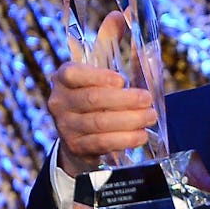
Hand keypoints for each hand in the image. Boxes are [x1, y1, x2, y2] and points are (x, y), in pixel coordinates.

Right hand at [48, 62, 156, 176]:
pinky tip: (141, 135)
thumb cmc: (96, 102)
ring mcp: (65, 126)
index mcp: (63, 79)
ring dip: (131, 119)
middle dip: (125, 99)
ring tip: (150, 116)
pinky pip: (103, 142)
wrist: (79, 136)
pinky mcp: (76, 146)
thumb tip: (145, 62)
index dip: (99, 76)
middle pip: (93, 98)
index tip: (122, 80)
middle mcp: (59, 102)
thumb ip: (116, 75)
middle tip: (148, 99)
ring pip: (100, 122)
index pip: (73, 74)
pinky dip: (125, 139)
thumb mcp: (99, 83)